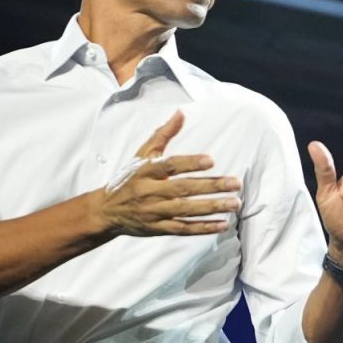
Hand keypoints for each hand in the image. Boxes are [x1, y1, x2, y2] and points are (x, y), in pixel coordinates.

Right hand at [94, 113, 239, 236]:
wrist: (106, 210)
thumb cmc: (129, 178)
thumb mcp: (142, 155)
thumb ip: (163, 134)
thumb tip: (181, 113)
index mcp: (145, 171)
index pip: (169, 166)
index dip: (190, 163)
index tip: (211, 160)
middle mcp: (149, 192)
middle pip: (182, 189)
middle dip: (211, 186)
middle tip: (236, 183)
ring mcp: (154, 212)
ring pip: (186, 210)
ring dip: (212, 207)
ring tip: (235, 203)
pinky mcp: (158, 228)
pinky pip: (183, 229)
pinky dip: (203, 228)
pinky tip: (223, 224)